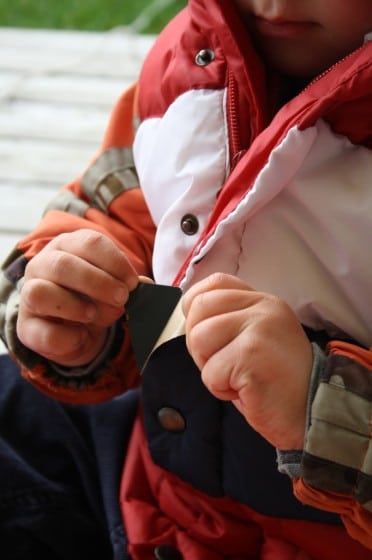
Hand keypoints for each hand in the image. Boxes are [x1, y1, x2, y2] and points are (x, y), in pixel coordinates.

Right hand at [17, 229, 138, 366]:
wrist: (75, 332)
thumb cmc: (94, 300)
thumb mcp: (114, 288)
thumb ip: (128, 284)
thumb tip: (144, 285)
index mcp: (68, 246)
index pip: (90, 242)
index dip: (114, 262)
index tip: (132, 283)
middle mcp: (43, 265)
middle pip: (63, 264)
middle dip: (98, 282)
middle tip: (121, 298)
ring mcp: (29, 295)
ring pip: (40, 292)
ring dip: (74, 305)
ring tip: (93, 314)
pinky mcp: (26, 327)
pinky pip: (42, 331)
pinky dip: (67, 336)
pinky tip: (81, 336)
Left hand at [183, 273, 312, 449]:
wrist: (314, 413)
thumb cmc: (278, 382)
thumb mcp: (256, 338)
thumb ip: (231, 320)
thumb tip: (190, 316)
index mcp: (264, 301)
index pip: (215, 283)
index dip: (196, 306)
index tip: (206, 334)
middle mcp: (263, 308)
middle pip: (199, 309)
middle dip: (200, 344)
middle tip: (225, 365)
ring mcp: (259, 328)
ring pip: (199, 338)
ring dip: (211, 368)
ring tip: (238, 378)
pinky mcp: (251, 354)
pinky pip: (210, 372)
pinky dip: (221, 389)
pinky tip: (246, 391)